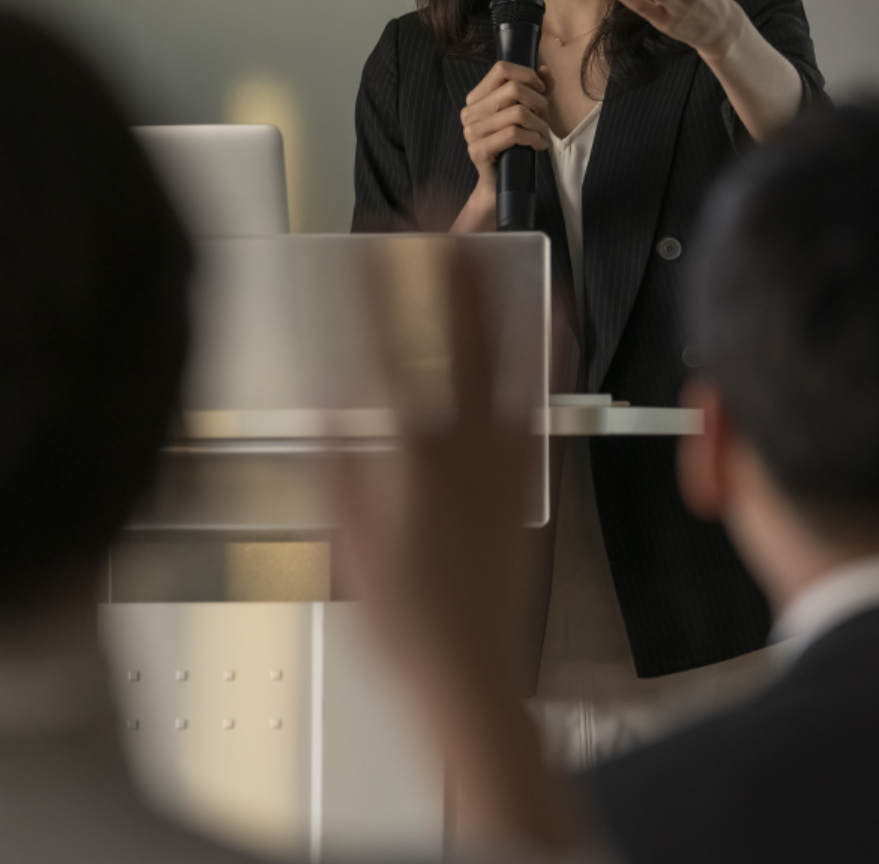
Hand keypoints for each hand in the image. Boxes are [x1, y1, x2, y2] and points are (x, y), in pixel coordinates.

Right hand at [329, 249, 575, 851]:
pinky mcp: (532, 468)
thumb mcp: (345, 537)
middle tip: (433, 210)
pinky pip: (545, 389)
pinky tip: (550, 313)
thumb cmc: (404, 616)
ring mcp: (508, 452)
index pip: (386, 347)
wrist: (470, 668)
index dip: (378, 286)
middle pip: (457, 330)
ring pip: (506, 351)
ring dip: (493, 288)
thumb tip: (328, 393)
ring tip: (485, 236)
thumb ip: (335, 459)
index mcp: (410, 454)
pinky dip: (546, 342)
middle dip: (442, 262)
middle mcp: (467, 441)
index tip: (370, 239)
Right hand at [455, 62, 550, 230]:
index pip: (502, 69)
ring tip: (542, 134)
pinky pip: (513, 134)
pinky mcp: (478, 150)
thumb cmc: (514, 145)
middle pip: (514, 89)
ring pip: (517, 112)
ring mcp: (471, 131)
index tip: (541, 91)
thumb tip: (545, 70)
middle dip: (539, 103)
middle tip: (544, 119)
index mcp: (477, 98)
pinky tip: (538, 145)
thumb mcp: (528, 113)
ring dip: (540, 124)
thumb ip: (537, 90)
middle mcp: (470, 112)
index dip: (527, 75)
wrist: (500, 183)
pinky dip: (533, 138)